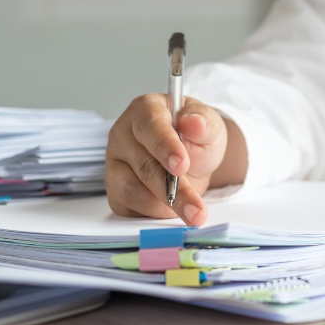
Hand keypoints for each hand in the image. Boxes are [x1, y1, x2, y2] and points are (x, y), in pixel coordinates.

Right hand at [105, 94, 229, 225]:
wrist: (192, 159)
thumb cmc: (196, 137)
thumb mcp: (209, 126)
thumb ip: (205, 122)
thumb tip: (194, 123)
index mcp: (145, 111)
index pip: (149, 126)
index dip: (164, 146)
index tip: (181, 165)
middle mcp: (123, 135)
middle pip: (144, 165)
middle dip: (174, 190)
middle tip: (196, 209)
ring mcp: (115, 164)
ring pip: (132, 190)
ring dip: (164, 206)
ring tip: (192, 212)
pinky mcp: (116, 191)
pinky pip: (129, 208)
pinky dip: (153, 214)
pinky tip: (173, 212)